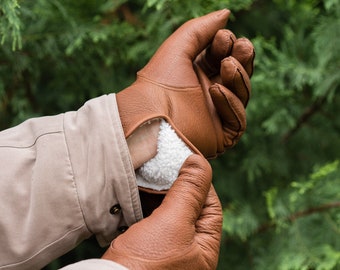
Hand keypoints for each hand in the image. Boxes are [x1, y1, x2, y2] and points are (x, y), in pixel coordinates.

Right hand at [102, 155, 221, 268]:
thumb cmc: (146, 263)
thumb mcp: (173, 222)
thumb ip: (189, 191)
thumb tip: (199, 161)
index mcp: (204, 250)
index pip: (211, 207)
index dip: (200, 182)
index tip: (186, 163)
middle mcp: (188, 251)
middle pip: (189, 208)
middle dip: (177, 186)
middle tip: (165, 167)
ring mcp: (166, 250)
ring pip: (167, 212)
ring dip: (159, 194)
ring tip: (150, 176)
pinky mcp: (145, 248)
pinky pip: (150, 219)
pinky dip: (145, 204)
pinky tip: (137, 192)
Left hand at [117, 9, 254, 158]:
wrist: (150, 117)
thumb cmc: (159, 81)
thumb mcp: (179, 47)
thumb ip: (202, 29)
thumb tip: (225, 14)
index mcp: (198, 74)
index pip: (224, 57)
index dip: (228, 45)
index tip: (222, 37)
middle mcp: (209, 94)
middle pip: (238, 75)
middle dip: (243, 58)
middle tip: (242, 46)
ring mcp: (216, 115)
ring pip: (243, 94)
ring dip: (238, 77)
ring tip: (228, 65)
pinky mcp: (222, 136)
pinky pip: (238, 119)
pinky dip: (230, 103)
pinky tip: (216, 90)